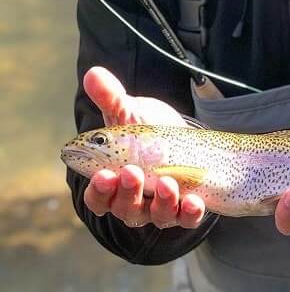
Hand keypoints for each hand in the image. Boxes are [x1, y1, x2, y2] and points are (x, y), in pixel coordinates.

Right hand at [81, 66, 205, 229]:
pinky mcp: (186, 206)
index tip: (104, 175)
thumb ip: (110, 97)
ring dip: (161, 203)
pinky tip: (194, 200)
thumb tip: (93, 74)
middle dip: (128, 193)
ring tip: (167, 183)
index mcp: (112, 182)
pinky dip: (190, 213)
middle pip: (125, 209)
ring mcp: (160, 206)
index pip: (98, 197)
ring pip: (156, 216)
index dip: (99, 190)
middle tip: (133, 172)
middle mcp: (133, 201)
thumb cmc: (145, 129)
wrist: (179, 134)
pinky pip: (187, 218)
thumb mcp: (128, 112)